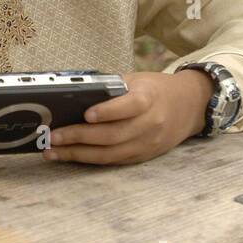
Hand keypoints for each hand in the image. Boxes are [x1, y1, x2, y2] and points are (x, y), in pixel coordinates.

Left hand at [41, 69, 212, 166]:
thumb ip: (110, 89)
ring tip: (52, 151)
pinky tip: (69, 157)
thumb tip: (71, 97)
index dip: (108, 111)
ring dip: (78, 154)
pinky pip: (113, 161)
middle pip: (113, 135)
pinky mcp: (143, 156)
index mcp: (149, 98)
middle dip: (79, 137)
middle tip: (53, 136)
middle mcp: (151, 123)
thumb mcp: (137, 80)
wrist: (190, 105)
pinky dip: (89, 160)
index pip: (130, 106)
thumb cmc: (155, 89)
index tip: (86, 114)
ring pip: (110, 154)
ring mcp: (148, 143)